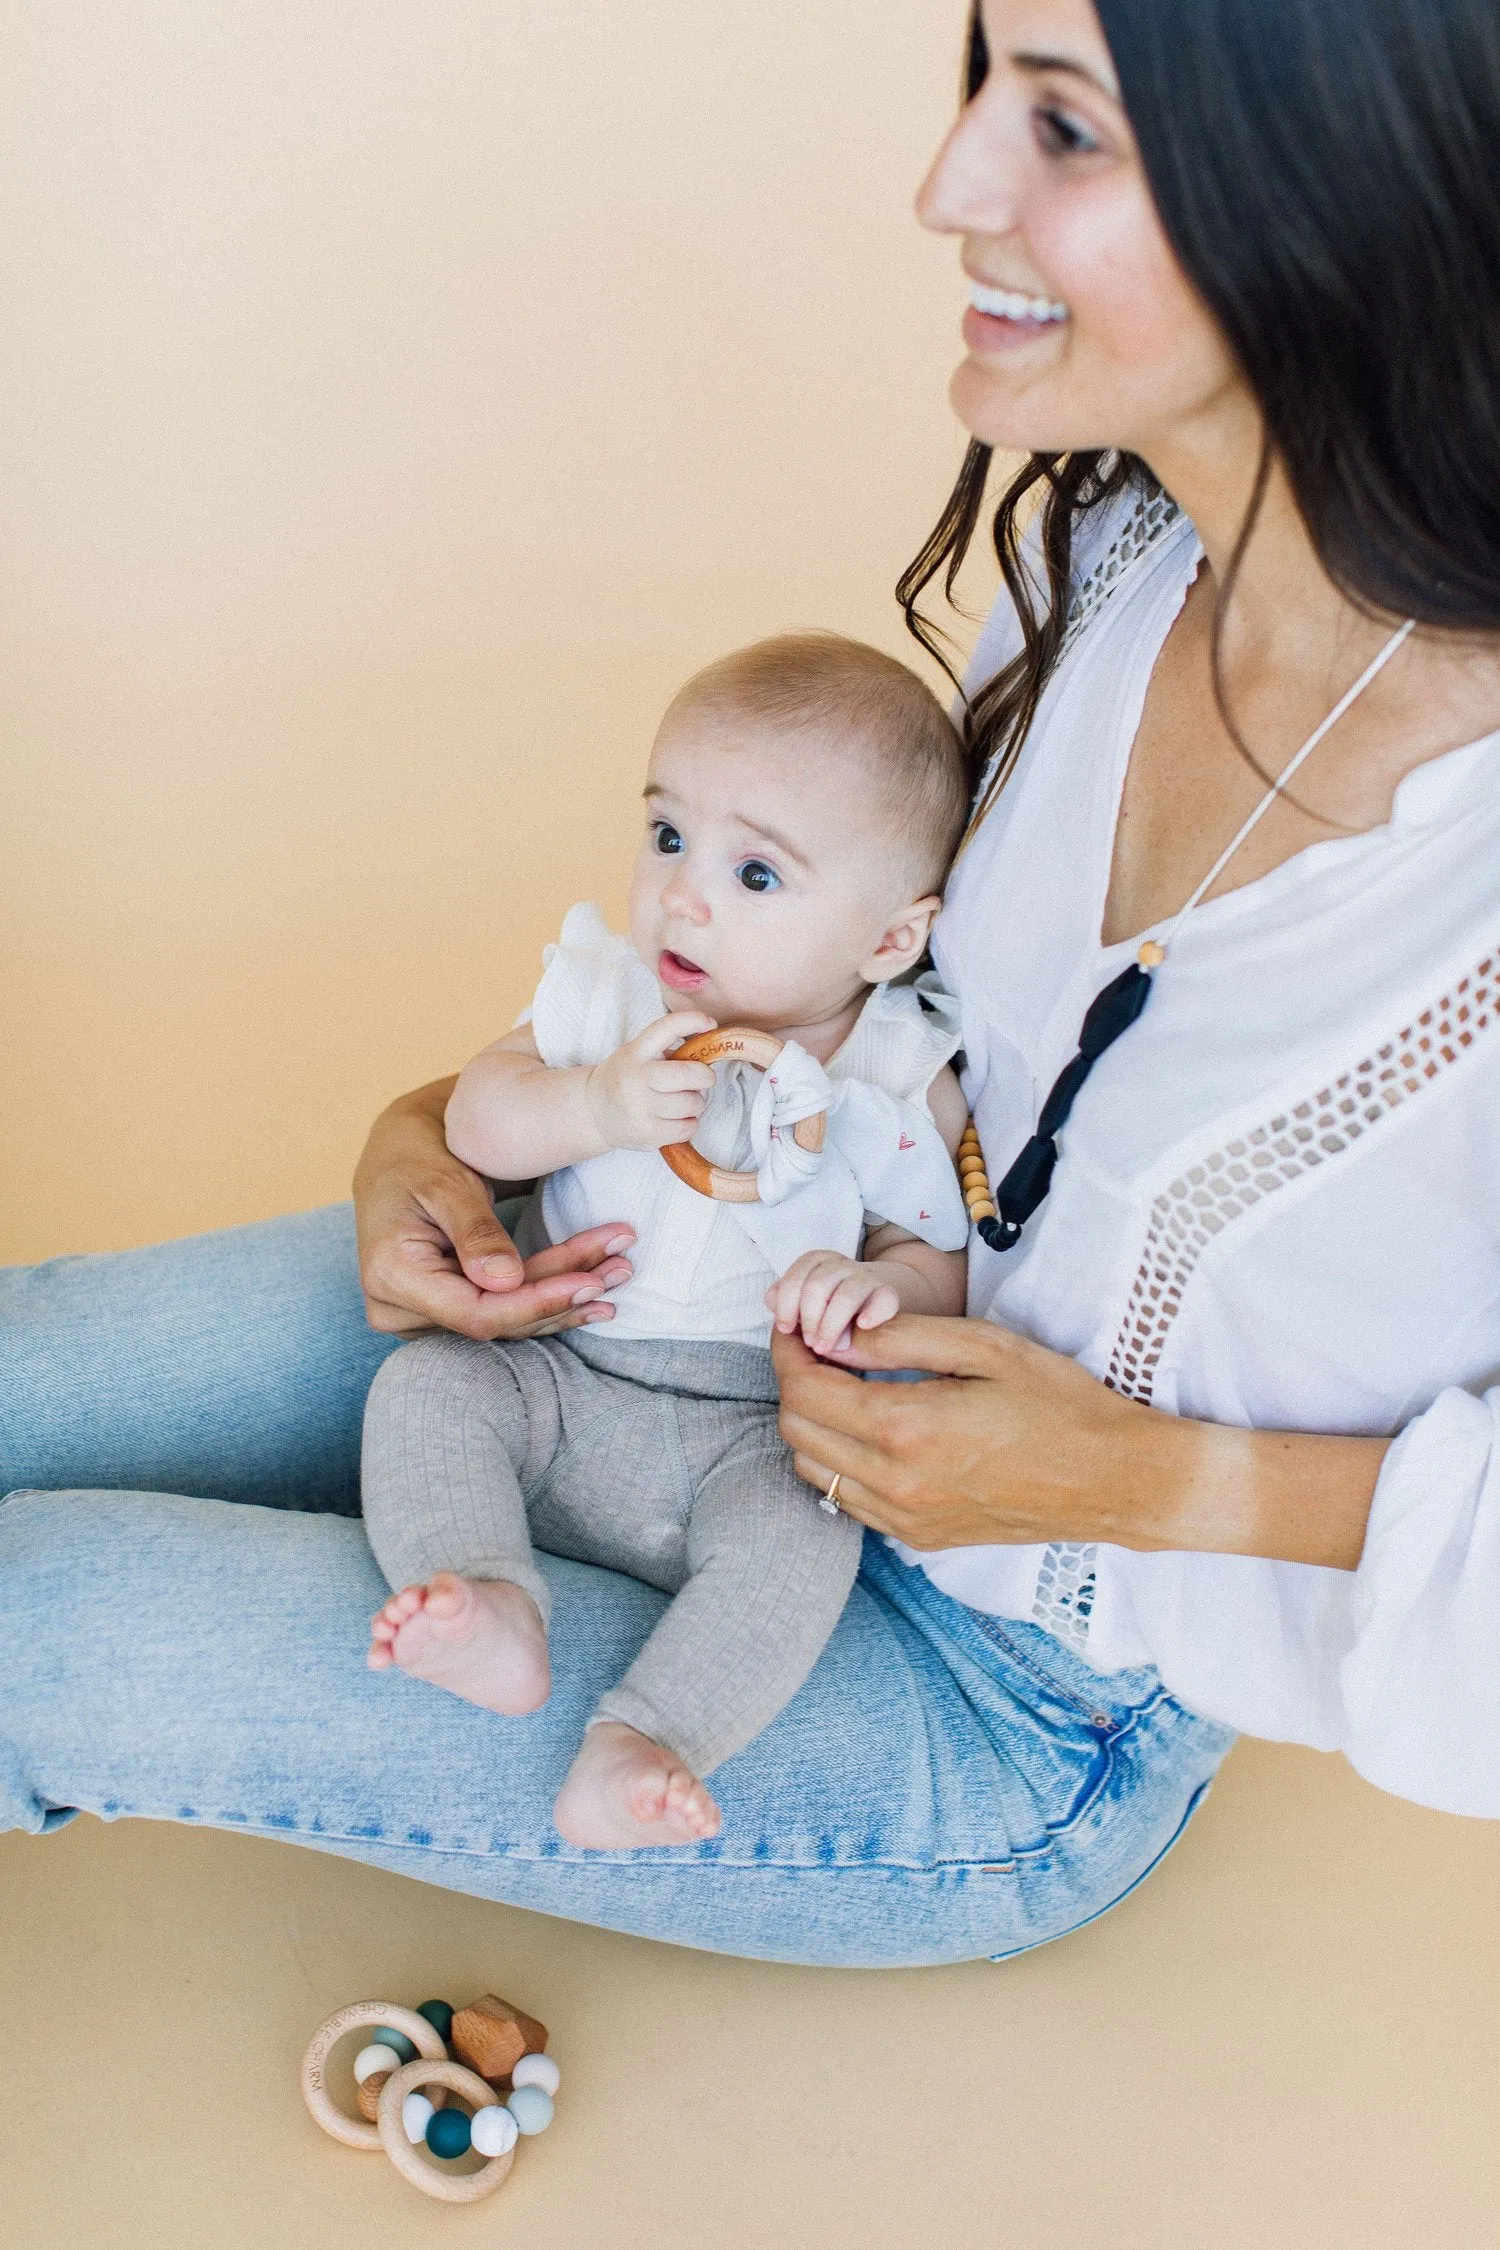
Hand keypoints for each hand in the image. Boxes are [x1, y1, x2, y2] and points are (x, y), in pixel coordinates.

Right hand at [354, 1078, 636, 1340]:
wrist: (395, 1157)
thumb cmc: (417, 1159)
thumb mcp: (445, 1183)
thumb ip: (474, 1231)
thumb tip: (505, 1282)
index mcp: (391, 1277)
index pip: (475, 1311)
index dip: (536, 1302)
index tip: (590, 1280)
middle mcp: (400, 1309)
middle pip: (498, 1317)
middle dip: (563, 1292)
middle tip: (622, 1264)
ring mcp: (421, 1316)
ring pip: (508, 1319)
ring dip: (567, 1297)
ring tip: (620, 1270)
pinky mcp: (445, 1310)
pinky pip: (503, 1311)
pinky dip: (549, 1298)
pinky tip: (595, 1292)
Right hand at [584, 1013, 716, 1150]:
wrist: (593, 1112)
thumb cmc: (625, 1079)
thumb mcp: (637, 1054)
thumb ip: (667, 1050)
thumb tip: (708, 1053)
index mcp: (636, 1052)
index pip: (667, 1027)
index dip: (693, 1021)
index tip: (710, 1024)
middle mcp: (636, 1078)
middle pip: (688, 1074)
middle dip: (705, 1077)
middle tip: (703, 1079)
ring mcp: (640, 1108)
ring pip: (693, 1103)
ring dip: (697, 1103)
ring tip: (683, 1102)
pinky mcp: (647, 1134)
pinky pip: (688, 1128)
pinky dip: (690, 1124)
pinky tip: (677, 1120)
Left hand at [766, 1251, 901, 1356]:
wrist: (872, 1301)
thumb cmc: (830, 1307)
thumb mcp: (804, 1301)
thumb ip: (785, 1300)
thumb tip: (772, 1302)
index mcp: (817, 1261)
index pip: (796, 1277)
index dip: (787, 1305)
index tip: (786, 1329)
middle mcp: (841, 1265)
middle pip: (818, 1286)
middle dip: (810, 1319)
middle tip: (810, 1343)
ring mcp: (866, 1278)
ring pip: (846, 1296)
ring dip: (831, 1325)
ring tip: (825, 1347)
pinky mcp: (888, 1294)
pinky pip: (883, 1300)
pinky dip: (872, 1313)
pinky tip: (862, 1326)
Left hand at [771, 1314, 1186, 1552]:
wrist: (1112, 1479)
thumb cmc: (1058, 1402)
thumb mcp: (983, 1346)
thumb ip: (901, 1338)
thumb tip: (837, 1331)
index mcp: (907, 1427)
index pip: (804, 1389)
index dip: (786, 1350)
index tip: (793, 1324)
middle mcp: (896, 1482)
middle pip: (796, 1430)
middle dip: (794, 1382)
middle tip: (817, 1348)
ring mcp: (906, 1518)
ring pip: (814, 1469)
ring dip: (811, 1424)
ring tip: (843, 1387)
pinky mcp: (920, 1537)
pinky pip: (849, 1500)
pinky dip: (840, 1461)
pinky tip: (872, 1431)